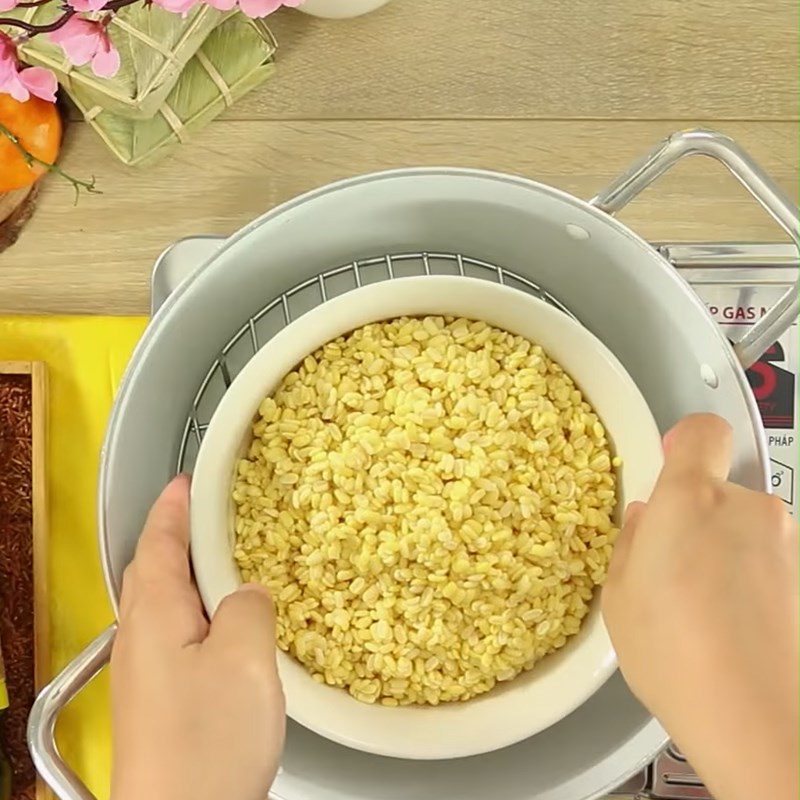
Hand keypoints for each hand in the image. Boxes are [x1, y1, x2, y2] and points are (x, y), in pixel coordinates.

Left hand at [110, 475, 284, 799]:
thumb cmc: (207, 741)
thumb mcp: (244, 658)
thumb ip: (248, 607)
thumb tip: (247, 593)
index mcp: (154, 616)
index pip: (156, 542)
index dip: (173, 508)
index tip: (186, 481)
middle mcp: (140, 639)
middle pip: (152, 571)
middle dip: (177, 538)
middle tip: (212, 516)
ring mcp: (145, 673)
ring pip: (166, 605)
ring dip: (191, 576)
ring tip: (229, 564)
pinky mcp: (160, 701)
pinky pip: (178, 637)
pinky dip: (201, 614)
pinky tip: (230, 629)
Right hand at [602, 414, 798, 799]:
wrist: (759, 723)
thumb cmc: (677, 657)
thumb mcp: (620, 597)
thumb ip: (632, 542)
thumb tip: (646, 522)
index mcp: (690, 501)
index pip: (703, 431)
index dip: (686, 441)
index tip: (672, 462)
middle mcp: (748, 508)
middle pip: (722, 489)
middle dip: (698, 516)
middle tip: (673, 567)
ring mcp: (787, 543)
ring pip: (747, 528)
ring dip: (727, 551)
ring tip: (705, 608)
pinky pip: (771, 560)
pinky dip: (754, 580)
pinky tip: (735, 626)